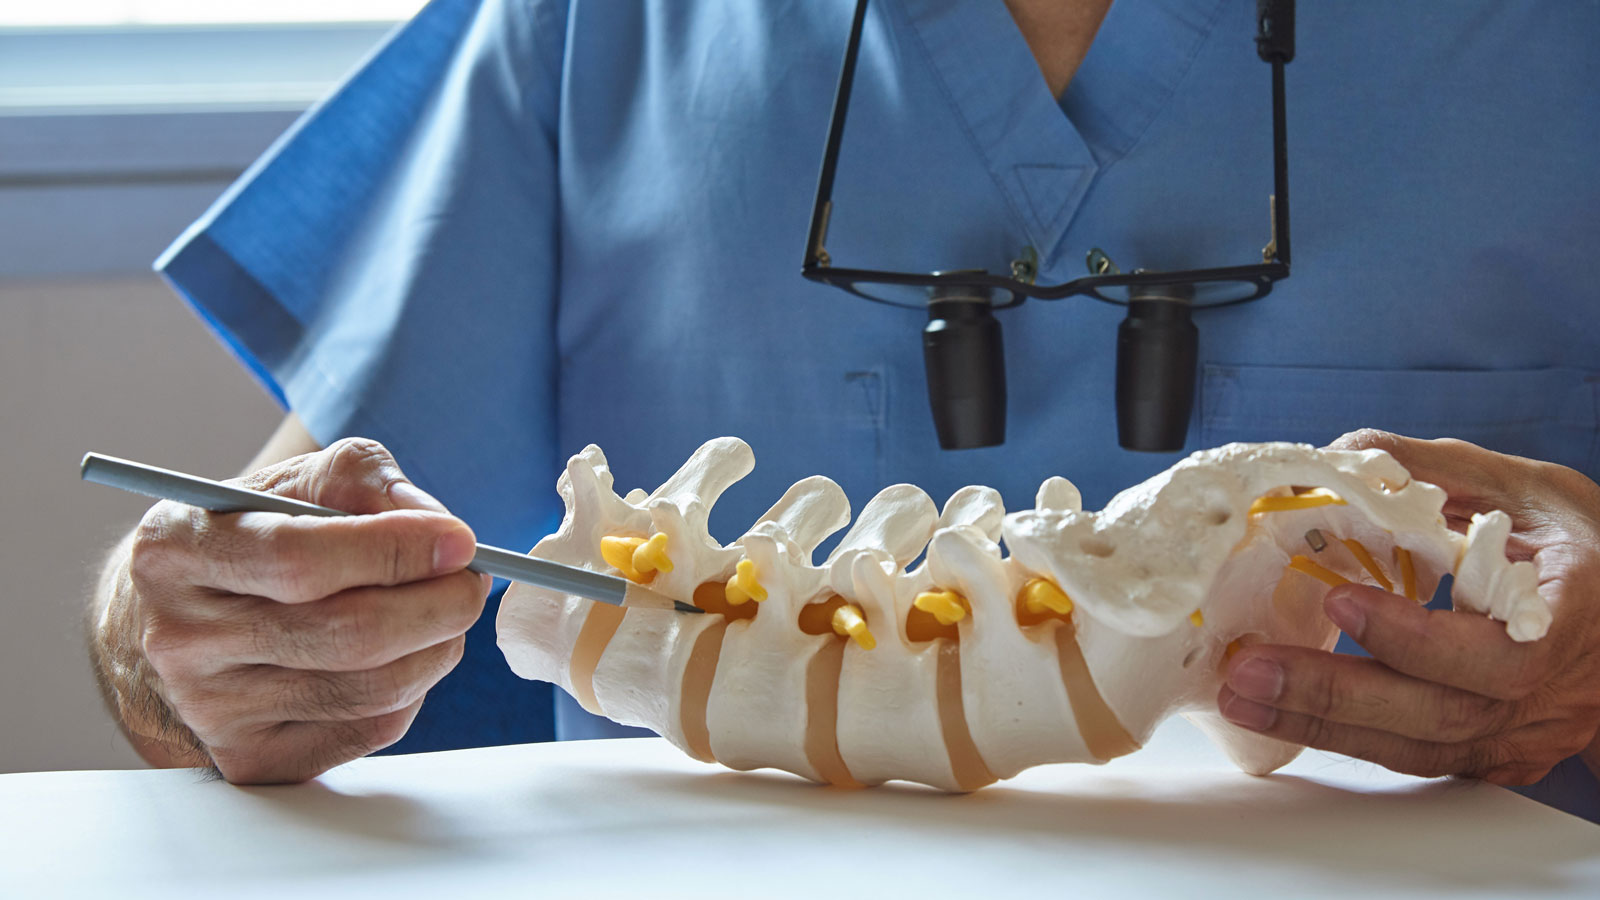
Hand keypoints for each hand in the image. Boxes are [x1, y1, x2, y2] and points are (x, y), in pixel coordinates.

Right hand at [96, 438, 489, 783]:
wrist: (172, 626)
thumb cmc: (245, 540)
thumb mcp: (283, 483)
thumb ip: (358, 480)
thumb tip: (434, 523)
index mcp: (177, 551)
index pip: (299, 559)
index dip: (396, 550)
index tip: (459, 541)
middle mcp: (181, 638)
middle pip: (348, 634)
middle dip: (438, 604)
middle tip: (470, 582)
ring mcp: (211, 710)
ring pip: (372, 690)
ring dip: (437, 648)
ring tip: (444, 614)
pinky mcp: (252, 760)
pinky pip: (371, 729)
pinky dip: (413, 690)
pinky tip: (402, 657)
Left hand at [1217, 430, 1599, 784]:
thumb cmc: (1578, 544)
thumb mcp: (1522, 488)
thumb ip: (1432, 471)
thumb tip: (1337, 457)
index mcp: (1572, 613)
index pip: (1500, 650)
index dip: (1417, 638)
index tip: (1342, 602)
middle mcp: (1552, 691)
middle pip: (1442, 713)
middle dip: (1335, 693)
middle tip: (1251, 668)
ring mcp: (1522, 733)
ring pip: (1419, 747)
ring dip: (1321, 725)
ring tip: (1241, 695)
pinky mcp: (1491, 755)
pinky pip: (1415, 757)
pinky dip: (1345, 739)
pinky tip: (1281, 716)